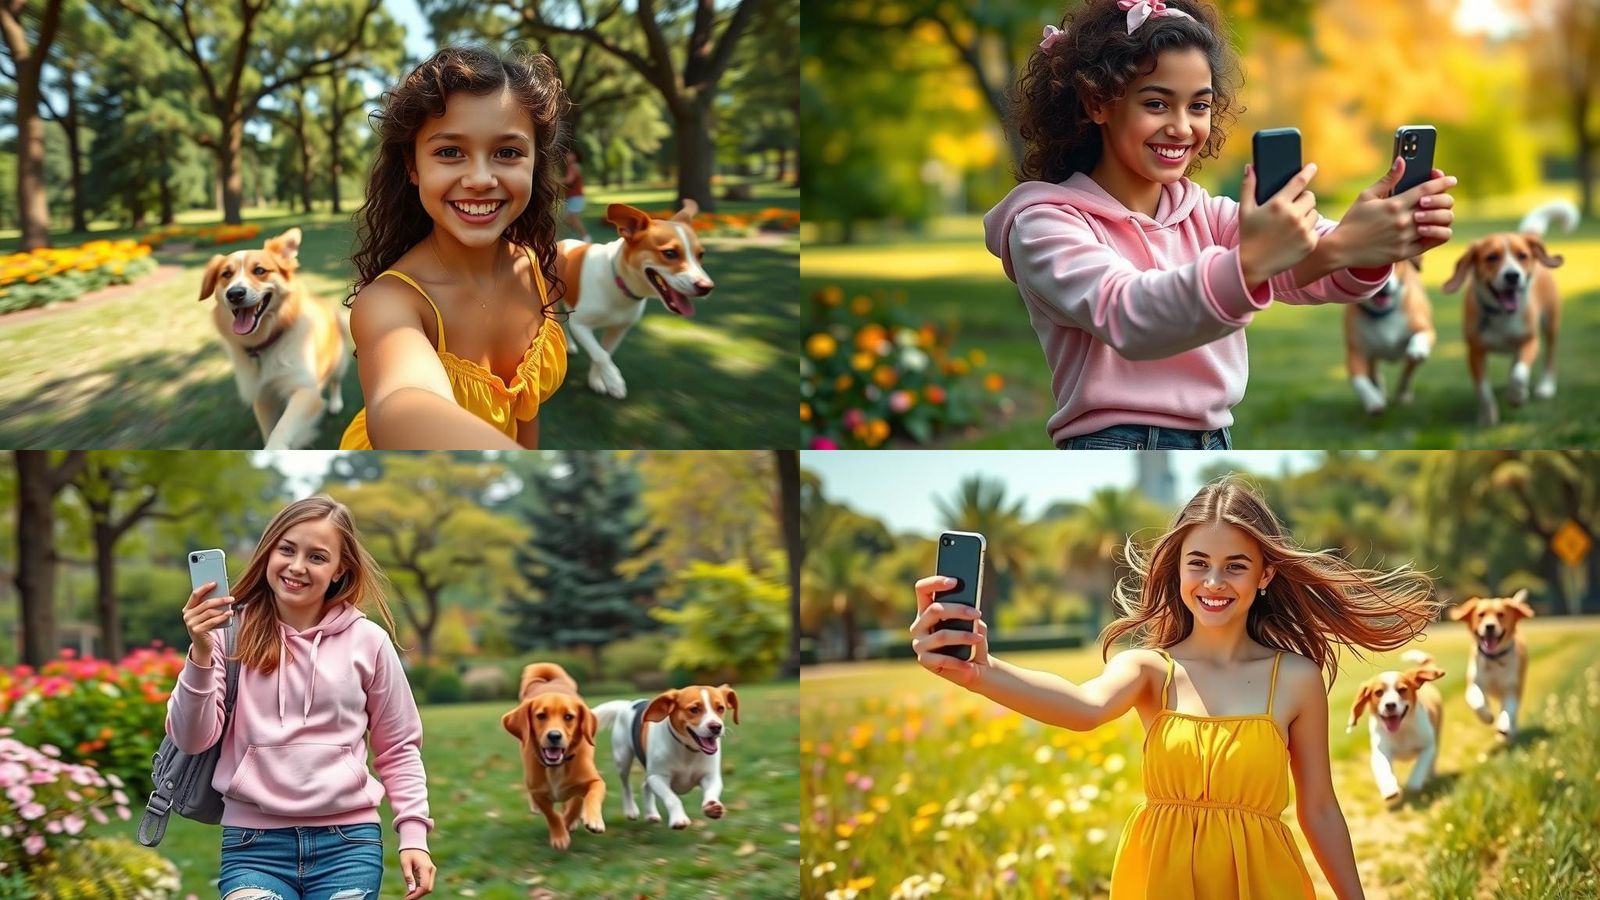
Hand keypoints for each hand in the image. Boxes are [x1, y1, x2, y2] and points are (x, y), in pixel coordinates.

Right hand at [181, 583, 232, 665]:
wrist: (203, 645)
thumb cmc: (207, 626)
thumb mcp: (206, 615)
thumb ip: (209, 605)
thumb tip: (222, 592)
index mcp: (187, 608)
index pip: (195, 594)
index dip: (205, 588)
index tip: (215, 582)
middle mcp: (187, 616)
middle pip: (205, 604)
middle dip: (220, 599)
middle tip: (232, 597)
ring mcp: (191, 624)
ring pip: (210, 612)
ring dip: (223, 608)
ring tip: (232, 606)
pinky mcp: (197, 631)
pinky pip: (212, 621)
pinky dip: (222, 617)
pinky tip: (230, 614)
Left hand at [400, 848, 435, 897]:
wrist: (415, 842)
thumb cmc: (408, 852)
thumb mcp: (405, 864)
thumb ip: (408, 877)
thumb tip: (411, 890)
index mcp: (426, 868)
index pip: (425, 887)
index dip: (416, 895)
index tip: (406, 898)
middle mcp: (431, 870)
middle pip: (428, 888)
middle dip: (418, 895)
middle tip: (406, 897)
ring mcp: (432, 870)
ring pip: (428, 887)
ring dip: (419, 892)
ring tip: (407, 894)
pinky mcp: (430, 871)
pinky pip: (427, 883)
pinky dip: (420, 888)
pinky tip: (411, 889)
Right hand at [909, 576, 990, 687]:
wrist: (975, 665)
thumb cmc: (972, 638)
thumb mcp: (973, 623)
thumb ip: (970, 615)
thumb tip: (972, 613)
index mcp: (926, 610)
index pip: (922, 589)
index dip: (935, 582)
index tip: (955, 581)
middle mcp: (918, 625)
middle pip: (934, 610)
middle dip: (958, 610)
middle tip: (977, 613)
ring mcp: (919, 643)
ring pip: (941, 635)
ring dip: (963, 636)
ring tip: (979, 638)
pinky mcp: (924, 661)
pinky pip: (941, 659)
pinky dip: (958, 662)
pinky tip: (970, 665)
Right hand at [1238, 163, 1320, 287]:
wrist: (1253, 265)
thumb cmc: (1248, 235)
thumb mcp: (1245, 210)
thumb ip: (1248, 187)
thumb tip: (1250, 167)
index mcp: (1278, 204)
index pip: (1299, 181)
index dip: (1308, 171)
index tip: (1312, 167)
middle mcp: (1293, 215)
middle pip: (1310, 197)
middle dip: (1303, 199)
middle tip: (1293, 206)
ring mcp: (1303, 230)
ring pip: (1314, 213)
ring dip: (1306, 215)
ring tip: (1292, 224)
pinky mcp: (1310, 242)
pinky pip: (1315, 229)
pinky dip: (1307, 231)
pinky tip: (1294, 237)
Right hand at [1332, 157, 1456, 267]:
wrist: (1341, 249)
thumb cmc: (1353, 221)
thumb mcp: (1366, 196)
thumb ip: (1387, 179)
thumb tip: (1401, 161)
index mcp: (1394, 204)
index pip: (1427, 189)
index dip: (1442, 182)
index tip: (1451, 180)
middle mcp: (1402, 221)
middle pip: (1439, 206)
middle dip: (1446, 199)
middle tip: (1443, 198)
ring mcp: (1404, 238)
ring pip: (1439, 225)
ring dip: (1443, 217)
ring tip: (1438, 215)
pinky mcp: (1404, 253)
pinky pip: (1432, 242)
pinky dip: (1438, 233)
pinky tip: (1434, 229)